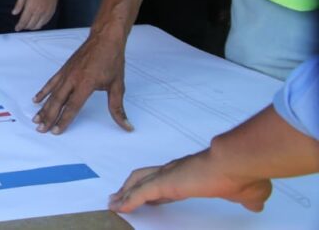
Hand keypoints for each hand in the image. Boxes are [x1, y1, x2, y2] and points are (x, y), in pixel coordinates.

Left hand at [11, 0, 59, 30]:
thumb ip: (19, 4)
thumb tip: (14, 13)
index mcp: (31, 7)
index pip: (24, 21)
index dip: (20, 26)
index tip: (17, 28)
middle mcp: (39, 12)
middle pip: (31, 25)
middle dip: (25, 27)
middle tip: (22, 26)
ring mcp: (46, 13)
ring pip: (38, 26)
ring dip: (32, 27)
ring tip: (28, 25)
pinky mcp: (51, 12)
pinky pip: (45, 23)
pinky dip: (40, 25)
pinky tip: (36, 22)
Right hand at [32, 31, 131, 133]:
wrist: (104, 38)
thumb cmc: (112, 60)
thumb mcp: (117, 86)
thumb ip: (118, 108)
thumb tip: (127, 126)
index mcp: (86, 84)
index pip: (72, 106)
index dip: (64, 120)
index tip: (56, 131)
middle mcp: (73, 79)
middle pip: (58, 102)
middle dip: (48, 117)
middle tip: (40, 129)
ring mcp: (66, 73)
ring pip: (52, 94)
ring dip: (43, 107)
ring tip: (35, 119)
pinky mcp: (64, 69)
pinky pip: (51, 82)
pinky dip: (43, 92)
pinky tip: (36, 99)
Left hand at [108, 151, 272, 213]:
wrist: (239, 163)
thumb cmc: (244, 174)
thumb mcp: (248, 193)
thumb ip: (248, 198)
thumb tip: (256, 203)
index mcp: (192, 173)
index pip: (167, 181)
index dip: (156, 189)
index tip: (149, 196)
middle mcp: (177, 171)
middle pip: (145, 177)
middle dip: (131, 187)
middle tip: (120, 196)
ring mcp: (169, 175)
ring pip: (138, 183)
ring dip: (124, 193)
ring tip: (114, 203)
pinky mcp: (165, 183)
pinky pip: (139, 193)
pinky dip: (127, 200)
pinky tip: (118, 207)